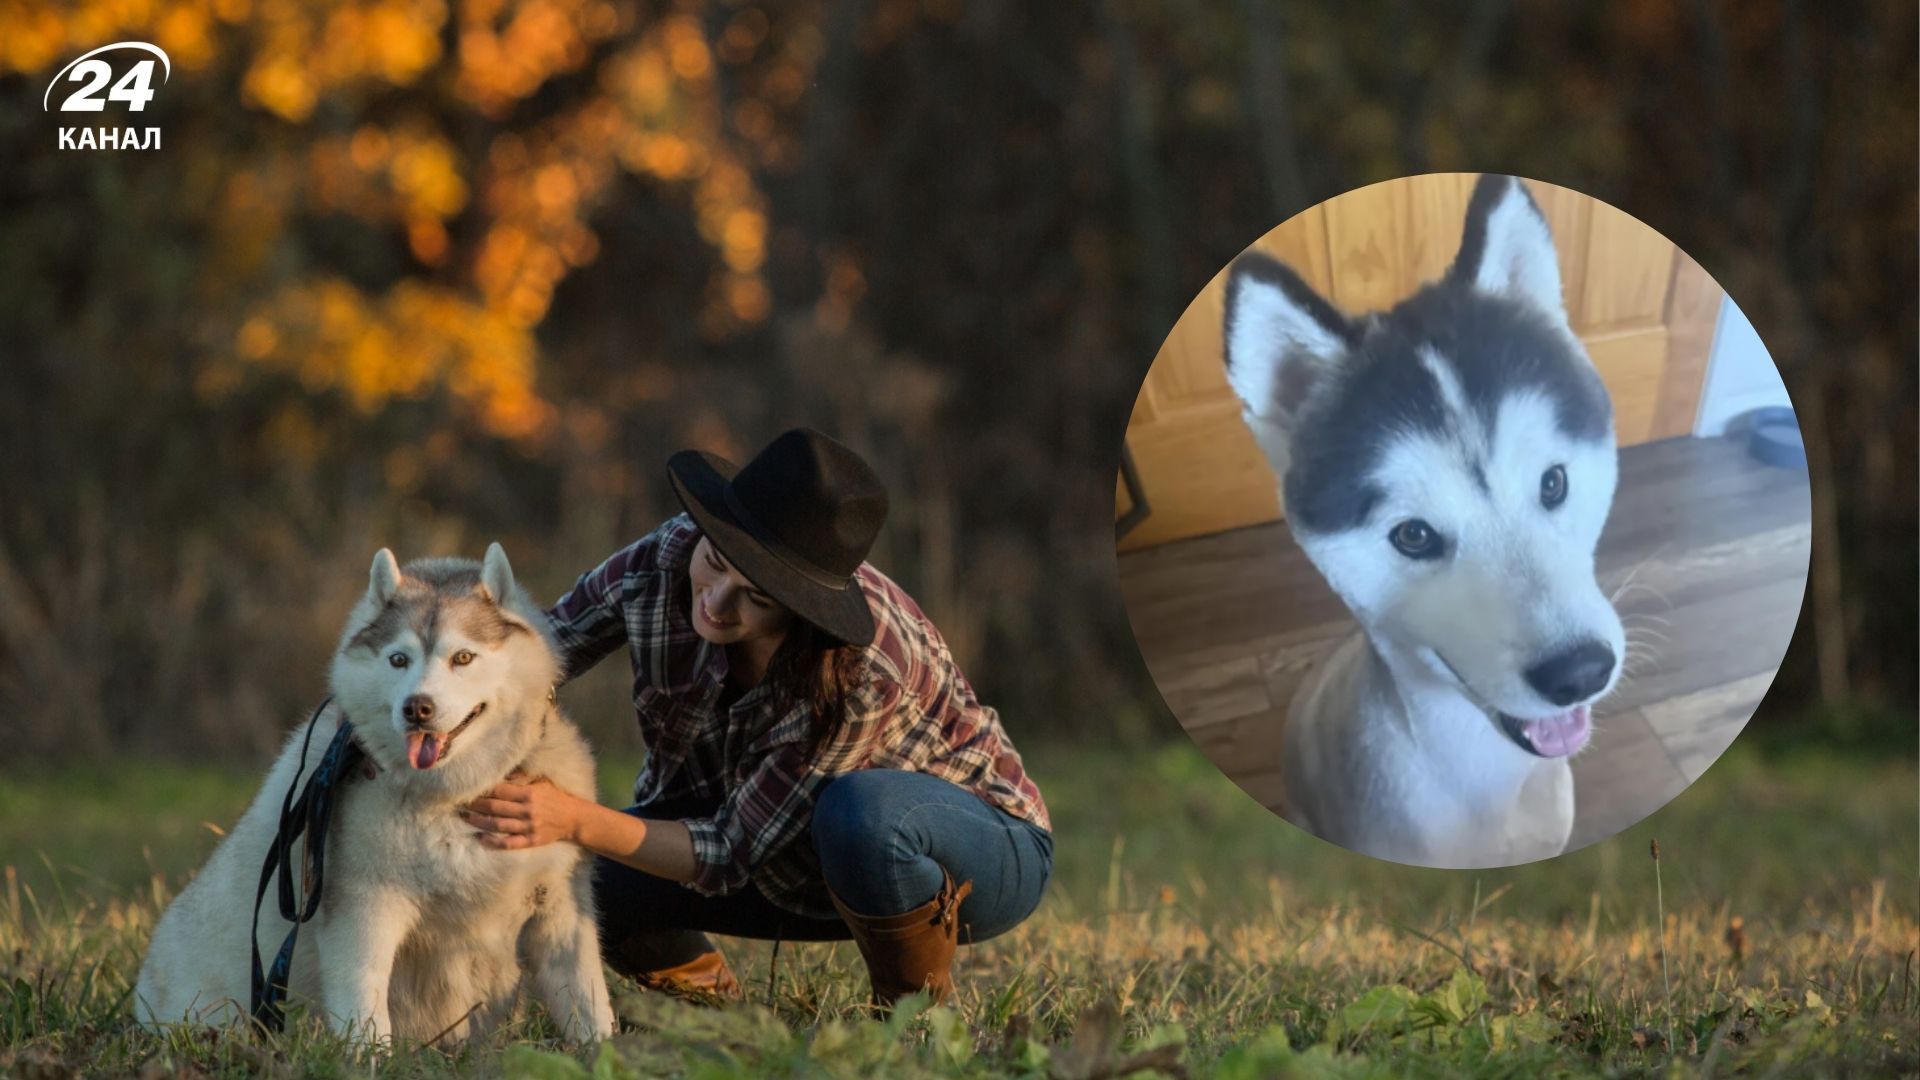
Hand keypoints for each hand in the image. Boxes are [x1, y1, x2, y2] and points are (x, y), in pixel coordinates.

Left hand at [462, 768, 580, 850]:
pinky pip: (508, 843)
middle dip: (476, 805)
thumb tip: (502, 772)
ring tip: (465, 817)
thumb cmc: (556, 797)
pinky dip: (493, 841)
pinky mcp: (531, 840)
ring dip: (479, 821)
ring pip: (498, 825)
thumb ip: (522, 778)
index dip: (483, 791)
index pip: (500, 791)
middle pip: (495, 807)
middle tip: (461, 803)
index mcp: (529, 793)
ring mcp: (529, 827)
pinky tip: (480, 838)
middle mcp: (528, 810)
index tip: (469, 790)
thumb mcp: (542, 782)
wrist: (574, 818)